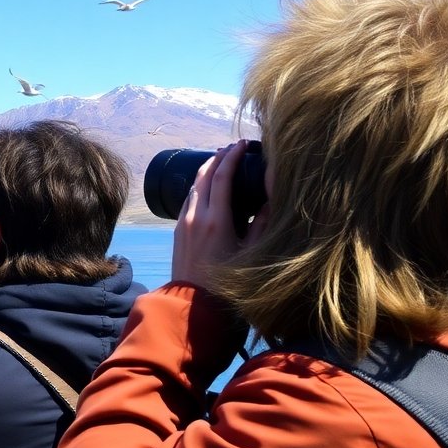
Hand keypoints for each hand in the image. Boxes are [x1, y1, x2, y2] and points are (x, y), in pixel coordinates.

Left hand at [172, 140, 268, 287]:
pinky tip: (207, 187)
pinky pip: (188, 199)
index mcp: (216, 220)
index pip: (222, 177)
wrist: (192, 303)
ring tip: (220, 161)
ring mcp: (183, 222)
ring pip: (193, 186)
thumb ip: (262, 226)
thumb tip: (270, 201)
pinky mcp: (177, 230)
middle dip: (218, 157)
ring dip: (207, 170)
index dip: (232, 156)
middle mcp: (196, 216)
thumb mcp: (250, 254)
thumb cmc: (226, 282)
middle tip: (232, 148)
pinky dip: (199, 186)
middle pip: (204, 175)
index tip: (243, 144)